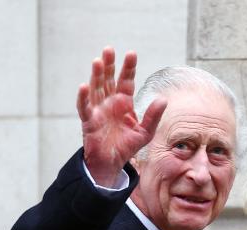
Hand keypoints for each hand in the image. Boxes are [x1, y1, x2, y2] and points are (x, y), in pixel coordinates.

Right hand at [76, 47, 166, 186]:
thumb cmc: (127, 146)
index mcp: (124, 102)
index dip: (128, 67)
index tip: (131, 53)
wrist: (112, 163)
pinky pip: (84, 107)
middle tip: (109, 49)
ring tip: (98, 61)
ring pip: (96, 88)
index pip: (126, 80)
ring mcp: (98, 110)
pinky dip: (83, 97)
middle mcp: (110, 102)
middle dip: (109, 65)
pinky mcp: (89, 121)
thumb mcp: (145, 132)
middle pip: (108, 79)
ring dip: (96, 75)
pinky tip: (84, 86)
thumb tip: (163, 99)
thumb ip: (153, 116)